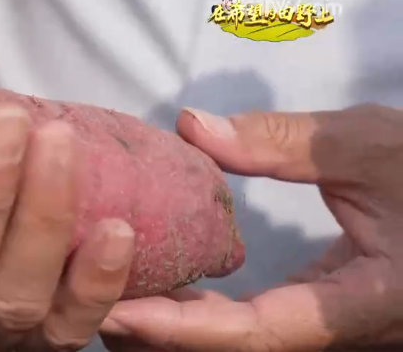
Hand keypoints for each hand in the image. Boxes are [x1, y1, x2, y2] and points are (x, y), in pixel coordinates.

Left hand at [100, 103, 402, 351]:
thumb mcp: (373, 145)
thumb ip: (283, 141)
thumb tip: (191, 127)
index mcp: (366, 307)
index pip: (258, 333)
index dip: (181, 329)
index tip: (114, 311)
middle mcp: (343, 333)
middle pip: (235, 351)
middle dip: (159, 336)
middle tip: (83, 299)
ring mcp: (331, 327)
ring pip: (241, 343)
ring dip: (173, 326)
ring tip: (105, 289)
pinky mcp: (323, 313)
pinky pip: (252, 325)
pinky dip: (200, 309)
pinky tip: (160, 282)